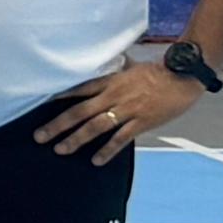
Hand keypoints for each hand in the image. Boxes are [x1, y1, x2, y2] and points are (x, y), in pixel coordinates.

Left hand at [35, 59, 196, 166]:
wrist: (184, 76)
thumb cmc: (158, 71)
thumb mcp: (131, 66)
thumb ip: (115, 69)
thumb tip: (106, 62)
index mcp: (110, 80)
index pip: (78, 88)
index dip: (58, 97)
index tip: (38, 105)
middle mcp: (114, 95)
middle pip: (79, 111)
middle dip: (57, 125)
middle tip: (39, 136)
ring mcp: (127, 109)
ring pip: (95, 126)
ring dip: (76, 139)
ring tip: (60, 149)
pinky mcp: (142, 122)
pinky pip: (121, 139)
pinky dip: (107, 150)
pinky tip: (96, 161)